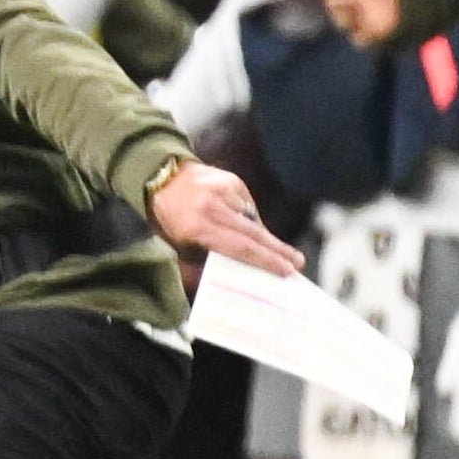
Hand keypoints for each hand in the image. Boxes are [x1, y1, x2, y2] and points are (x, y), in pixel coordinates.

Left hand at [147, 155, 301, 274]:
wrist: (162, 177)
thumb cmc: (169, 218)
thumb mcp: (178, 246)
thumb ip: (201, 265)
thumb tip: (233, 281)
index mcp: (196, 227)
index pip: (240, 247)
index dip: (265, 260)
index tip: (286, 269)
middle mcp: (211, 207)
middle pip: (254, 234)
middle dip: (278, 250)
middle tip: (297, 262)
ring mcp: (223, 191)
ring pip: (252, 220)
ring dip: (259, 235)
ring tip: (261, 244)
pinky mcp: (231, 180)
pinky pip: (248, 206)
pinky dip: (248, 217)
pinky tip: (239, 220)